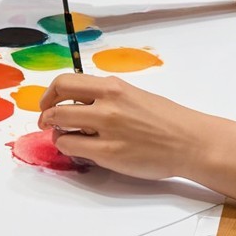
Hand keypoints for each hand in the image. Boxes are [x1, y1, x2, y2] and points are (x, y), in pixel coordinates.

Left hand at [37, 73, 205, 180]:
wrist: (190, 141)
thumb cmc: (168, 120)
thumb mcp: (136, 96)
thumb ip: (109, 98)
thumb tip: (81, 105)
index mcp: (114, 86)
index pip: (66, 81)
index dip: (50, 92)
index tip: (49, 102)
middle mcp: (107, 103)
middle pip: (56, 102)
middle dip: (45, 113)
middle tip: (48, 121)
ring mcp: (106, 129)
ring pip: (59, 125)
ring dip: (56, 131)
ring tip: (65, 136)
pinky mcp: (107, 153)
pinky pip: (71, 147)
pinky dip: (69, 147)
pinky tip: (80, 149)